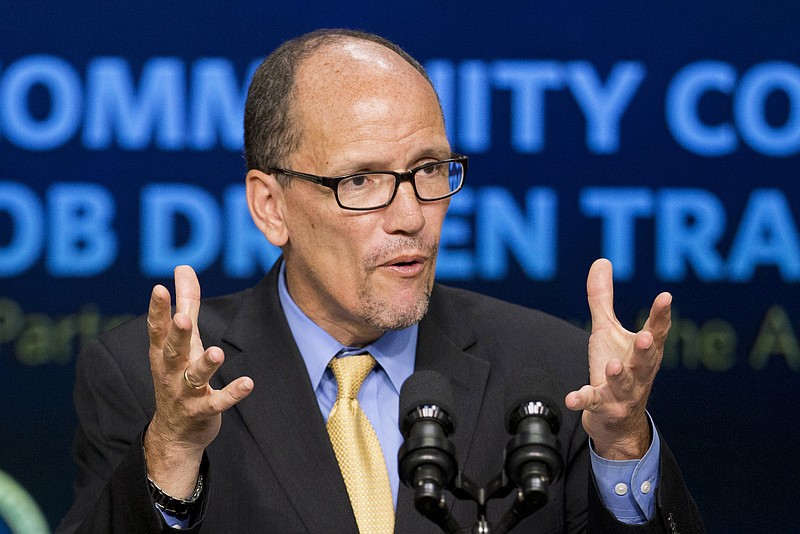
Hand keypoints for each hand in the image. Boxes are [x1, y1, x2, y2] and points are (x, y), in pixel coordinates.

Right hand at [144, 265, 253, 496]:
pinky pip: (217, 402)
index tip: (159, 288)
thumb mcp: (181, 340)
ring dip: (205, 365)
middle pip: (172, 351)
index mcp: (163, 352)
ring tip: (217, 352)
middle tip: (183, 319)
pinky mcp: (203, 411)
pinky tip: (248, 383)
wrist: (175, 432)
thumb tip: (183, 268)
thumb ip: (185, 304)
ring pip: (194, 377)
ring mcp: (185, 393)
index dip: (158, 309)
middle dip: (177, 335)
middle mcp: (170, 371)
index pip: (158, 328)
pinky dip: (232, 393)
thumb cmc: (178, 374)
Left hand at [565, 259, 670, 459]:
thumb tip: (601, 260)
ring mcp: (622, 392)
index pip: (656, 331)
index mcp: (643, 351)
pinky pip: (593, 403)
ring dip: (619, 375)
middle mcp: (638, 372)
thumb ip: (603, 299)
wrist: (616, 420)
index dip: (661, 315)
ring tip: (613, 366)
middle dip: (646, 349)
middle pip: (645, 360)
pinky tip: (572, 398)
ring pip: (624, 384)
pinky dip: (583, 400)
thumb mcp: (607, 331)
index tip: (665, 297)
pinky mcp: (603, 407)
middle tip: (645, 338)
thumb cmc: (616, 368)